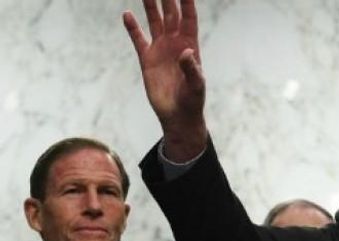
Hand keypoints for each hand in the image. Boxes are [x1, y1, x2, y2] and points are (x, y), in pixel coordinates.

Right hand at [123, 0, 207, 160]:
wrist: (178, 115)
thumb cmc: (192, 100)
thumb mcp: (196, 85)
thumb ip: (192, 68)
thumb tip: (187, 51)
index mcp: (191, 45)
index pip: (188, 19)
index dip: (186, 2)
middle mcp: (176, 43)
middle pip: (171, 15)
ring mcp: (161, 49)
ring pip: (155, 22)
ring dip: (150, 6)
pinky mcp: (147, 59)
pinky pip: (139, 39)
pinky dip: (132, 27)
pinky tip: (127, 14)